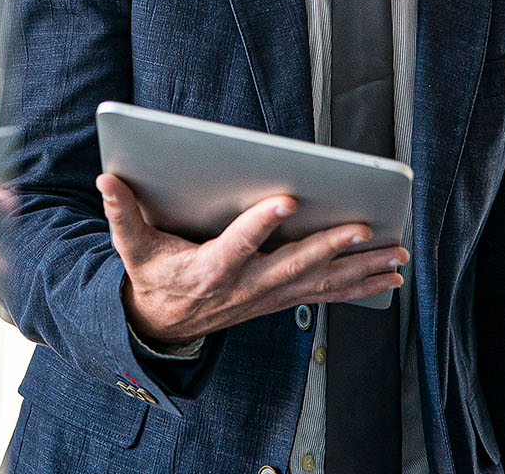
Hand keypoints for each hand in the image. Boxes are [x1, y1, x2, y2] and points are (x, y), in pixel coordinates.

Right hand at [98, 173, 406, 345]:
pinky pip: (327, 294)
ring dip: (361, 270)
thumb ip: (121, 213)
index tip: (287, 199)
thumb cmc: (153, 275)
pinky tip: (391, 278)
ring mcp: (269, 296)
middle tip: (363, 227)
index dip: (260, 225)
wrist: (162, 324)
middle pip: (294, 266)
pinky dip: (360, 286)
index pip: (237, 245)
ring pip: (321, 283)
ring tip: (398, 255)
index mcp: (210, 269)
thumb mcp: (132, 246)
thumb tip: (107, 180)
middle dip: (331, 247)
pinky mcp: (282, 298)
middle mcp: (246, 287)